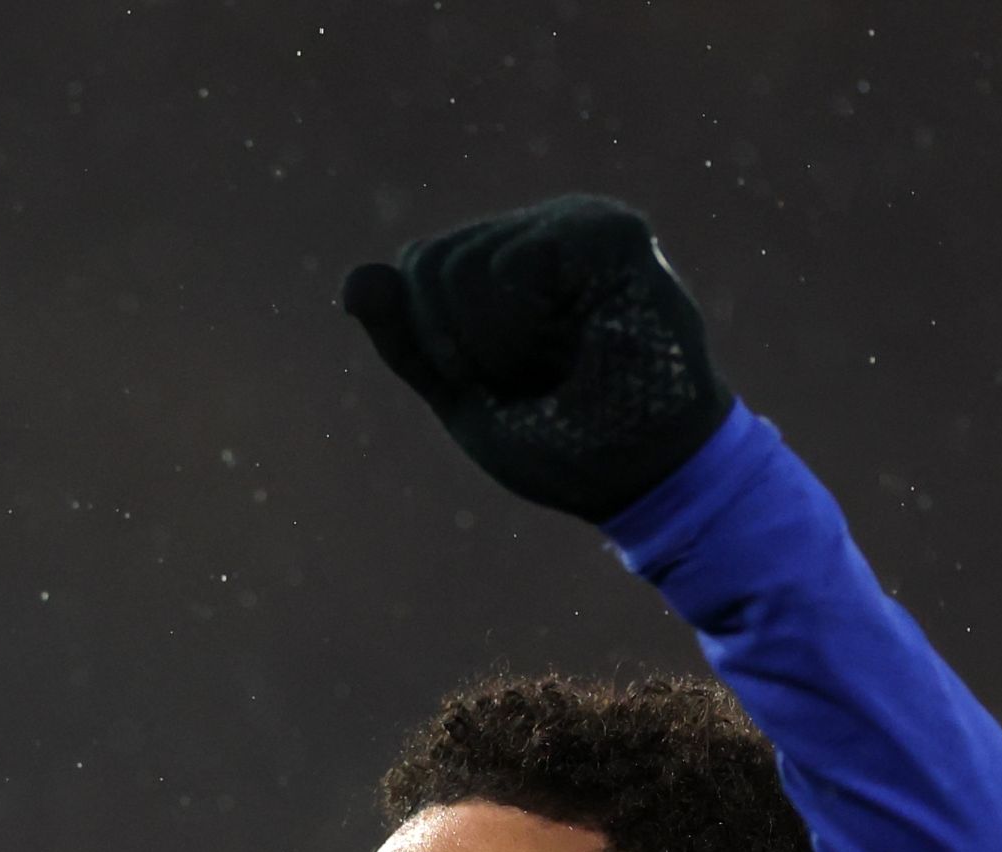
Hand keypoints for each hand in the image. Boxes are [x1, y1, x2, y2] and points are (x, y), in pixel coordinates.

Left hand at [340, 194, 733, 523]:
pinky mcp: (611, 232)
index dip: (440, 346)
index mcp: (508, 259)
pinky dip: (527, 333)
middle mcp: (542, 227)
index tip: (504, 385)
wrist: (648, 480)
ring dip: (503, 348)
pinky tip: (580, 347)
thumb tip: (353, 279)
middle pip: (432, 263)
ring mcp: (579, 221)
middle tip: (540, 378)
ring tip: (567, 366)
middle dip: (465, 348)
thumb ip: (410, 342)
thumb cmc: (567, 444)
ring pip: (465, 267)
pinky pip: (513, 269)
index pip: (419, 267)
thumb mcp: (466, 398)